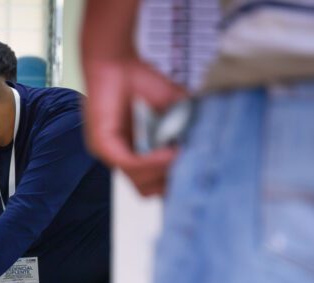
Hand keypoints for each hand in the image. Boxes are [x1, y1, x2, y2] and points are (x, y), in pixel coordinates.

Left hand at [82, 57, 186, 195]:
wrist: (116, 61)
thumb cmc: (141, 82)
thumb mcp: (175, 108)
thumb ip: (189, 127)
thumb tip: (211, 145)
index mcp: (137, 155)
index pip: (154, 185)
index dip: (176, 183)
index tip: (199, 175)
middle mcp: (122, 159)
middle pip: (149, 190)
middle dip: (172, 181)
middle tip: (192, 168)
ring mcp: (110, 155)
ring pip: (141, 181)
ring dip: (165, 170)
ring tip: (183, 156)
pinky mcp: (103, 145)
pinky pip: (129, 163)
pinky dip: (151, 161)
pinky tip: (170, 153)